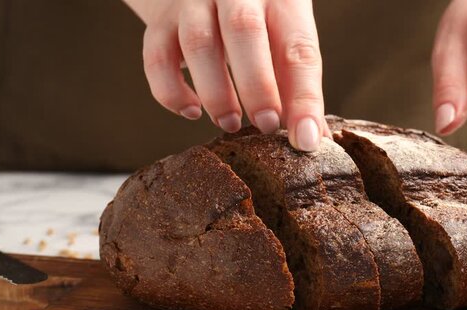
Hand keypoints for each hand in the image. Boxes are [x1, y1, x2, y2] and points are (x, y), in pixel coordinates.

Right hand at [125, 0, 328, 150]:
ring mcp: (193, 2)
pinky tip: (192, 110)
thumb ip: (295, 84)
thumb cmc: (259, 23)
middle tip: (265, 125)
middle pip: (244, 29)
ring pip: (198, 42)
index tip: (304, 138)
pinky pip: (156, 57)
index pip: (298, 47)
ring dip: (216, 91)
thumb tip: (309, 139)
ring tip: (230, 122)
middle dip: (257, 86)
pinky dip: (171, 91)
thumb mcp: (285, 39)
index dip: (304, 97)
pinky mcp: (161, 22)